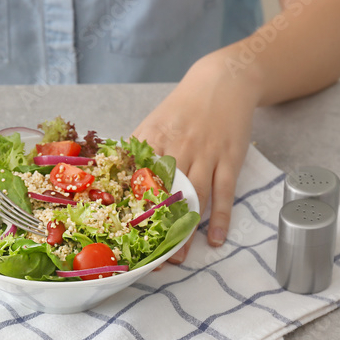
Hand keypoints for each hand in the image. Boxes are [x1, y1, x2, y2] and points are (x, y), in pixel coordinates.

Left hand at [133, 53, 260, 262]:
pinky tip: (216, 239)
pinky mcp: (230, 159)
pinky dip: (221, 218)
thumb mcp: (152, 123)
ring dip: (187, 231)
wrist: (223, 82)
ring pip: (195, 198)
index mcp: (154, 140)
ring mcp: (207, 154)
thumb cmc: (183, 107)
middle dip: (158, 230)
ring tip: (179, 257)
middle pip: (166, 197)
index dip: (130, 210)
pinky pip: (224, 193)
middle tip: (151, 257)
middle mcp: (180, 148)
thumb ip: (134, 151)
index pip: (137, 182)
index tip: (122, 235)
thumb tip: (109, 177)